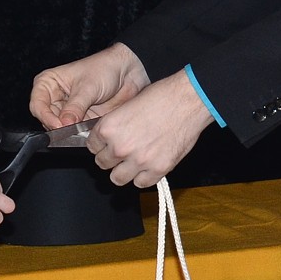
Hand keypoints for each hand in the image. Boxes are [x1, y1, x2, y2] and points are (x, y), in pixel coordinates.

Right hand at [29, 43, 149, 127]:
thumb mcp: (87, 87)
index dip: (46, 117)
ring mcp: (67, 110)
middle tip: (70, 129)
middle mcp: (55, 98)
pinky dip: (79, 134)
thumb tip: (65, 124)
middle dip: (58, 126)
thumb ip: (75, 108)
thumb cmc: (104, 69)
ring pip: (60, 128)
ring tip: (81, 128)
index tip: (58, 125)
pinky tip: (87, 131)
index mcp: (48, 83)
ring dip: (69, 132)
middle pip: (47, 119)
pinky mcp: (79, 120)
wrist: (127, 72)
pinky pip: (74, 132)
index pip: (37, 105)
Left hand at [85, 71, 213, 187]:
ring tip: (131, 163)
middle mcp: (120, 147)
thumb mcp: (128, 105)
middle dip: (110, 158)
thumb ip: (116, 125)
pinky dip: (143, 177)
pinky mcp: (158, 169)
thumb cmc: (162, 97)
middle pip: (102, 163)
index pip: (92, 146)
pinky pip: (141, 183)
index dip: (100, 144)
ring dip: (122, 171)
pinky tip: (148, 166)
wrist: (188, 100)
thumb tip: (110, 138)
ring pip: (117, 178)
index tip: (105, 145)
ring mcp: (139, 161)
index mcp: (109, 128)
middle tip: (121, 152)